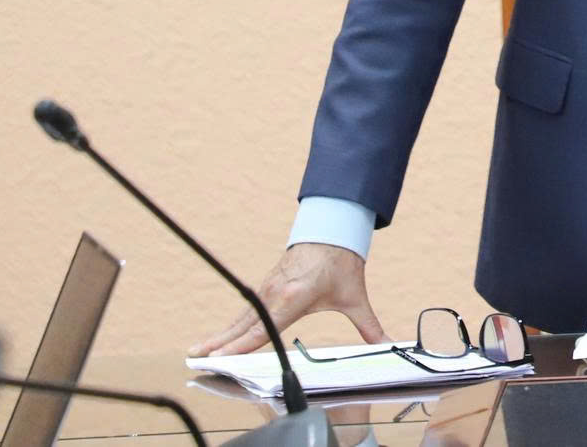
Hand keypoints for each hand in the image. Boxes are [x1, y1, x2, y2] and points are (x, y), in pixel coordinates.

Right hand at [188, 243, 385, 355]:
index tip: (221, 356)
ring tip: (197, 351)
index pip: (264, 328)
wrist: (332, 228)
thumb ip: (370, 326)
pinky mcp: (267, 286)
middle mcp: (276, 294)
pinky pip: (245, 310)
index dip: (241, 345)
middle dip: (219, 343)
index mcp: (294, 298)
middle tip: (196, 358)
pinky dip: (230, 325)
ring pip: (240, 317)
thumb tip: (389, 343)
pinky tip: (218, 337)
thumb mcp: (355, 297)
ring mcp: (268, 289)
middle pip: (243, 325)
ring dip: (219, 335)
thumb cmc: (341, 262)